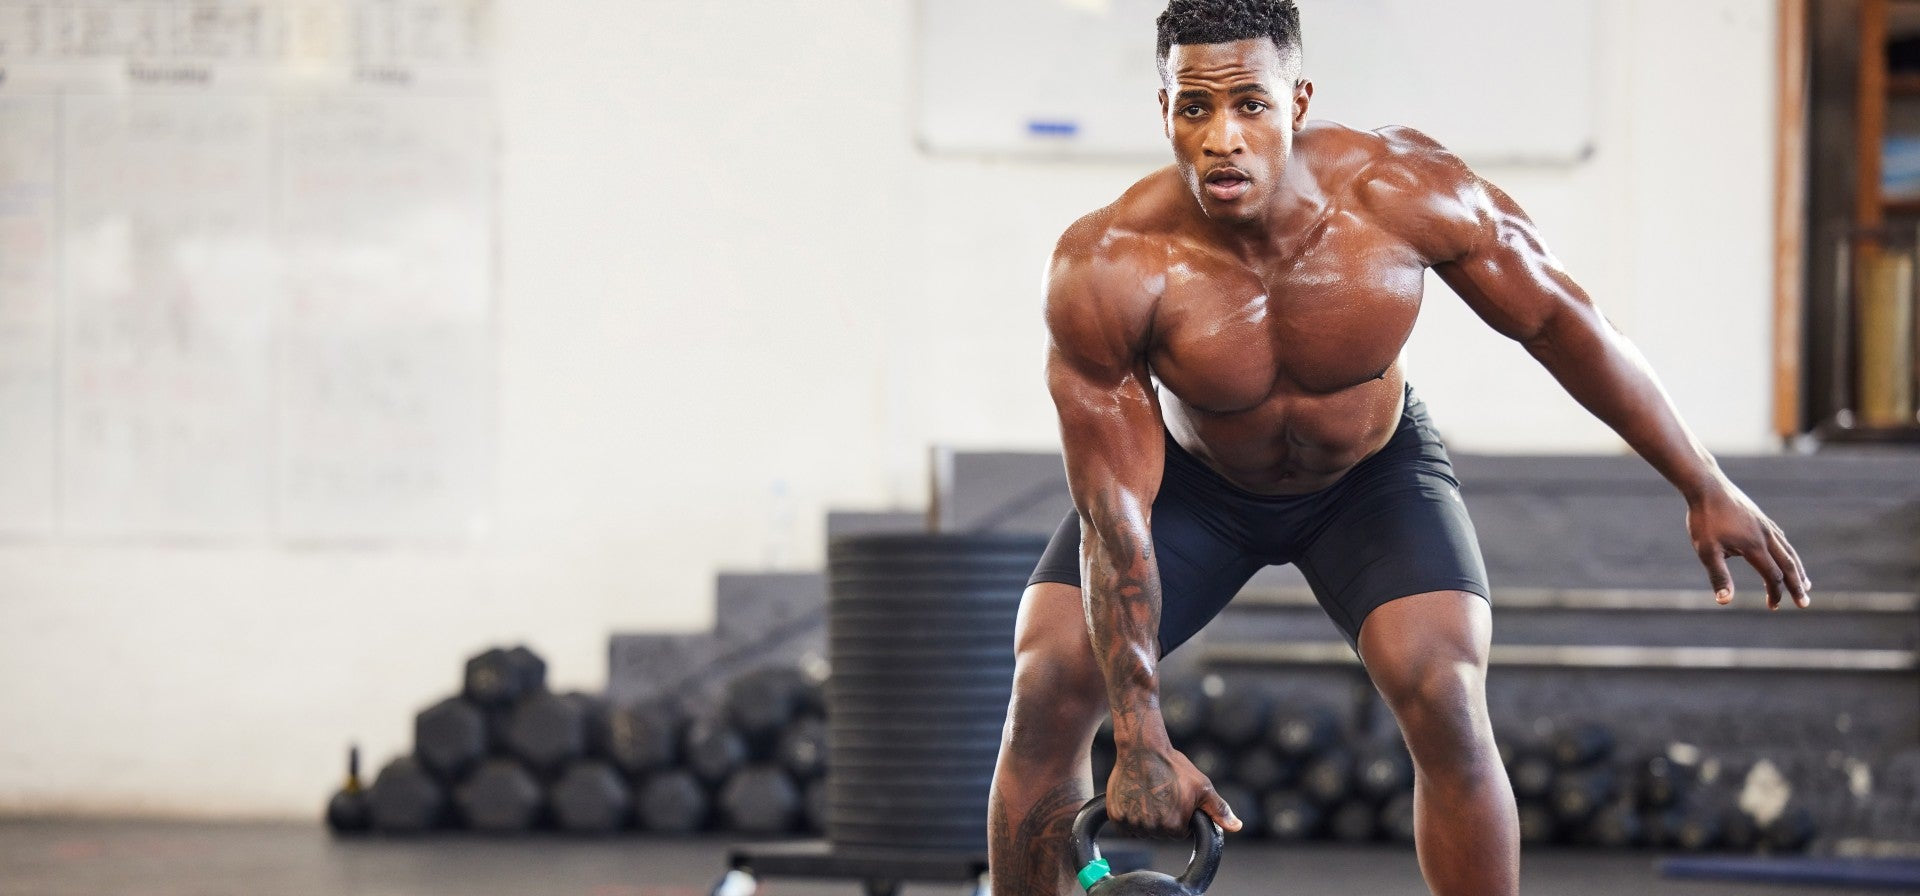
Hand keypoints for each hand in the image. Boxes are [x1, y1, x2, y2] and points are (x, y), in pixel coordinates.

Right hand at [1105, 739, 1240, 837]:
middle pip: (1159, 833)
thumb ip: (1219, 810)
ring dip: (1144, 817)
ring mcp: (1132, 823)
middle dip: (1161, 817)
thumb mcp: (1202, 787)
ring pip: (1141, 830)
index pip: (1178, 832)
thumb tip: (1237, 827)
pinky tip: (1135, 796)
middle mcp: (1152, 829)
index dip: (1178, 816)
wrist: (1143, 748)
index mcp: (1174, 826)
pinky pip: (1124, 824)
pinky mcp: (1116, 816)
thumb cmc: (1174, 767)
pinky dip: (1128, 813)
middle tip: (1161, 793)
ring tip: (1147, 793)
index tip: (1174, 798)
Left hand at [1686, 482, 1810, 609]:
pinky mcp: (1760, 517)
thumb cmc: (1705, 519)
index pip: (1772, 576)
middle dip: (1797, 585)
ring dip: (1797, 569)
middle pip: (1788, 565)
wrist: (1706, 486)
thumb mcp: (1707, 550)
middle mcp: (1766, 536)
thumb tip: (1724, 601)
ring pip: (1788, 550)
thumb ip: (1719, 576)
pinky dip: (1787, 551)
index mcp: (1755, 547)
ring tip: (1805, 583)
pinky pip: (1780, 538)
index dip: (1775, 593)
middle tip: (1805, 603)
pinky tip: (1785, 554)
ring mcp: (1765, 525)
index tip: (1773, 606)